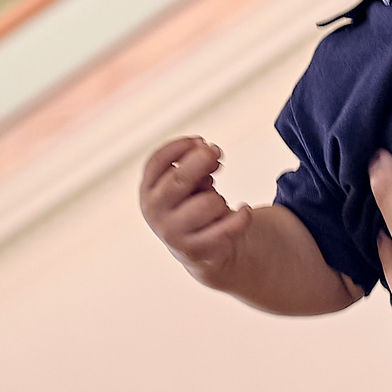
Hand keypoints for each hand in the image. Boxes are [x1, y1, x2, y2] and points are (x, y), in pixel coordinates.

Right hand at [140, 136, 252, 283]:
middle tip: (217, 153)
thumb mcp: (188, 182)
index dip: (180, 146)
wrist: (201, 250)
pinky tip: (244, 211)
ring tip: (217, 204)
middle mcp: (155, 212)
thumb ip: (194, 165)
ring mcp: (173, 233)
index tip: (200, 140)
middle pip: (179, 179)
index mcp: (148, 190)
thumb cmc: (193, 205)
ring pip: (208, 203)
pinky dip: (241, 217)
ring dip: (219, 198)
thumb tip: (209, 152)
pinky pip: (227, 228)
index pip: (157, 161)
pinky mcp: (195, 251)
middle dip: (202, 161)